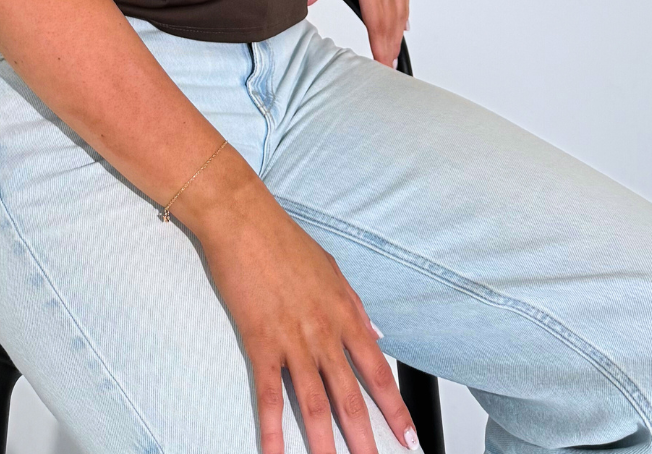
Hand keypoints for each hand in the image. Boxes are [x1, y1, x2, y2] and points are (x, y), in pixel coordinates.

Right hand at [194, 179, 418, 452]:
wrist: (243, 219)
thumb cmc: (284, 239)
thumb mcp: (331, 268)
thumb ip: (355, 305)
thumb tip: (376, 332)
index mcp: (344, 312)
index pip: (377, 370)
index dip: (394, 409)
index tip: (408, 437)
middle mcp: (323, 331)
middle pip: (350, 396)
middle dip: (366, 439)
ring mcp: (292, 339)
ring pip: (314, 403)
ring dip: (325, 444)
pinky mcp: (260, 341)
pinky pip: (269, 394)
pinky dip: (273, 429)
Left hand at [306, 0, 409, 66]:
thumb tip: (307, 0)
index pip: (375, 20)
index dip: (379, 46)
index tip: (380, 67)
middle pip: (391, 20)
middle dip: (389, 48)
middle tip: (388, 71)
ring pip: (401, 9)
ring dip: (397, 34)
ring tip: (394, 55)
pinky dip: (404, 13)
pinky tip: (404, 22)